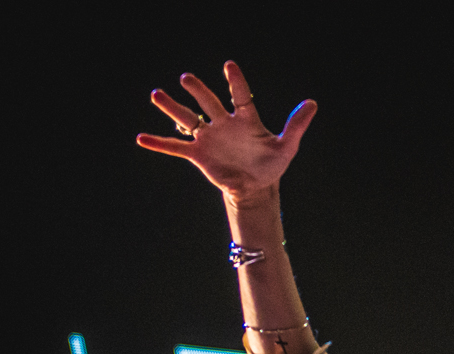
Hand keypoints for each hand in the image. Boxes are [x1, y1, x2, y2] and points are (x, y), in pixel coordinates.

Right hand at [137, 62, 316, 203]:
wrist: (255, 188)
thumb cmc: (270, 165)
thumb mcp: (286, 147)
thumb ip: (296, 125)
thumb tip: (312, 103)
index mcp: (245, 119)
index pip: (239, 95)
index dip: (235, 81)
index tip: (228, 66)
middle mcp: (223, 123)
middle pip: (207, 102)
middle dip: (198, 91)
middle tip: (186, 78)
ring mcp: (209, 138)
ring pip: (187, 119)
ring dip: (172, 108)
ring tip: (156, 94)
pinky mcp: (199, 155)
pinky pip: (176, 147)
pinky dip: (159, 143)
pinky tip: (141, 138)